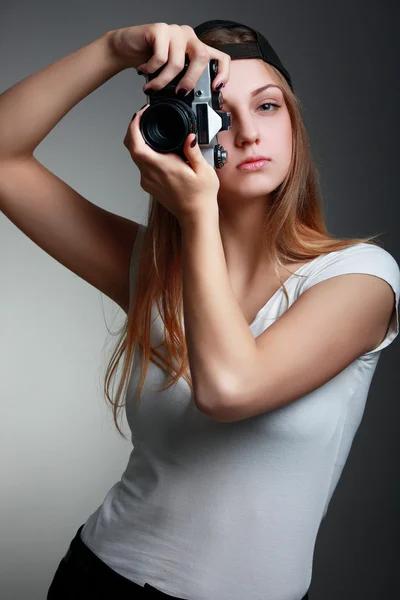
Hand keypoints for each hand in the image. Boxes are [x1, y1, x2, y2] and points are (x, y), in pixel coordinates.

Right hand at [109, 22, 230, 94]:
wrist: (124, 48)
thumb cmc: (149, 61)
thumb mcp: (171, 74)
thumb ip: (183, 79)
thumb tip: (192, 99)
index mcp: (196, 47)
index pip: (220, 57)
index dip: (223, 73)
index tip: (216, 88)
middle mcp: (189, 36)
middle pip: (202, 58)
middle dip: (190, 80)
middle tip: (178, 93)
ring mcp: (175, 31)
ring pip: (177, 63)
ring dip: (163, 81)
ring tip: (152, 86)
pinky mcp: (159, 30)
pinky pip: (160, 58)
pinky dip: (151, 70)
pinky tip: (144, 70)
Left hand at [124, 104, 219, 223]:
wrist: (196, 217)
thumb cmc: (201, 196)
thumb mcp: (204, 170)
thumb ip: (193, 151)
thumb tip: (189, 136)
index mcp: (161, 167)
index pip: (136, 144)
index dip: (133, 126)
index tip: (140, 114)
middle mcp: (150, 174)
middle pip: (131, 148)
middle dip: (133, 130)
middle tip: (144, 118)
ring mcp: (148, 181)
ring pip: (135, 157)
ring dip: (139, 142)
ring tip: (151, 131)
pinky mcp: (150, 186)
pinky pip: (142, 166)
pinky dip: (144, 154)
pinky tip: (157, 150)